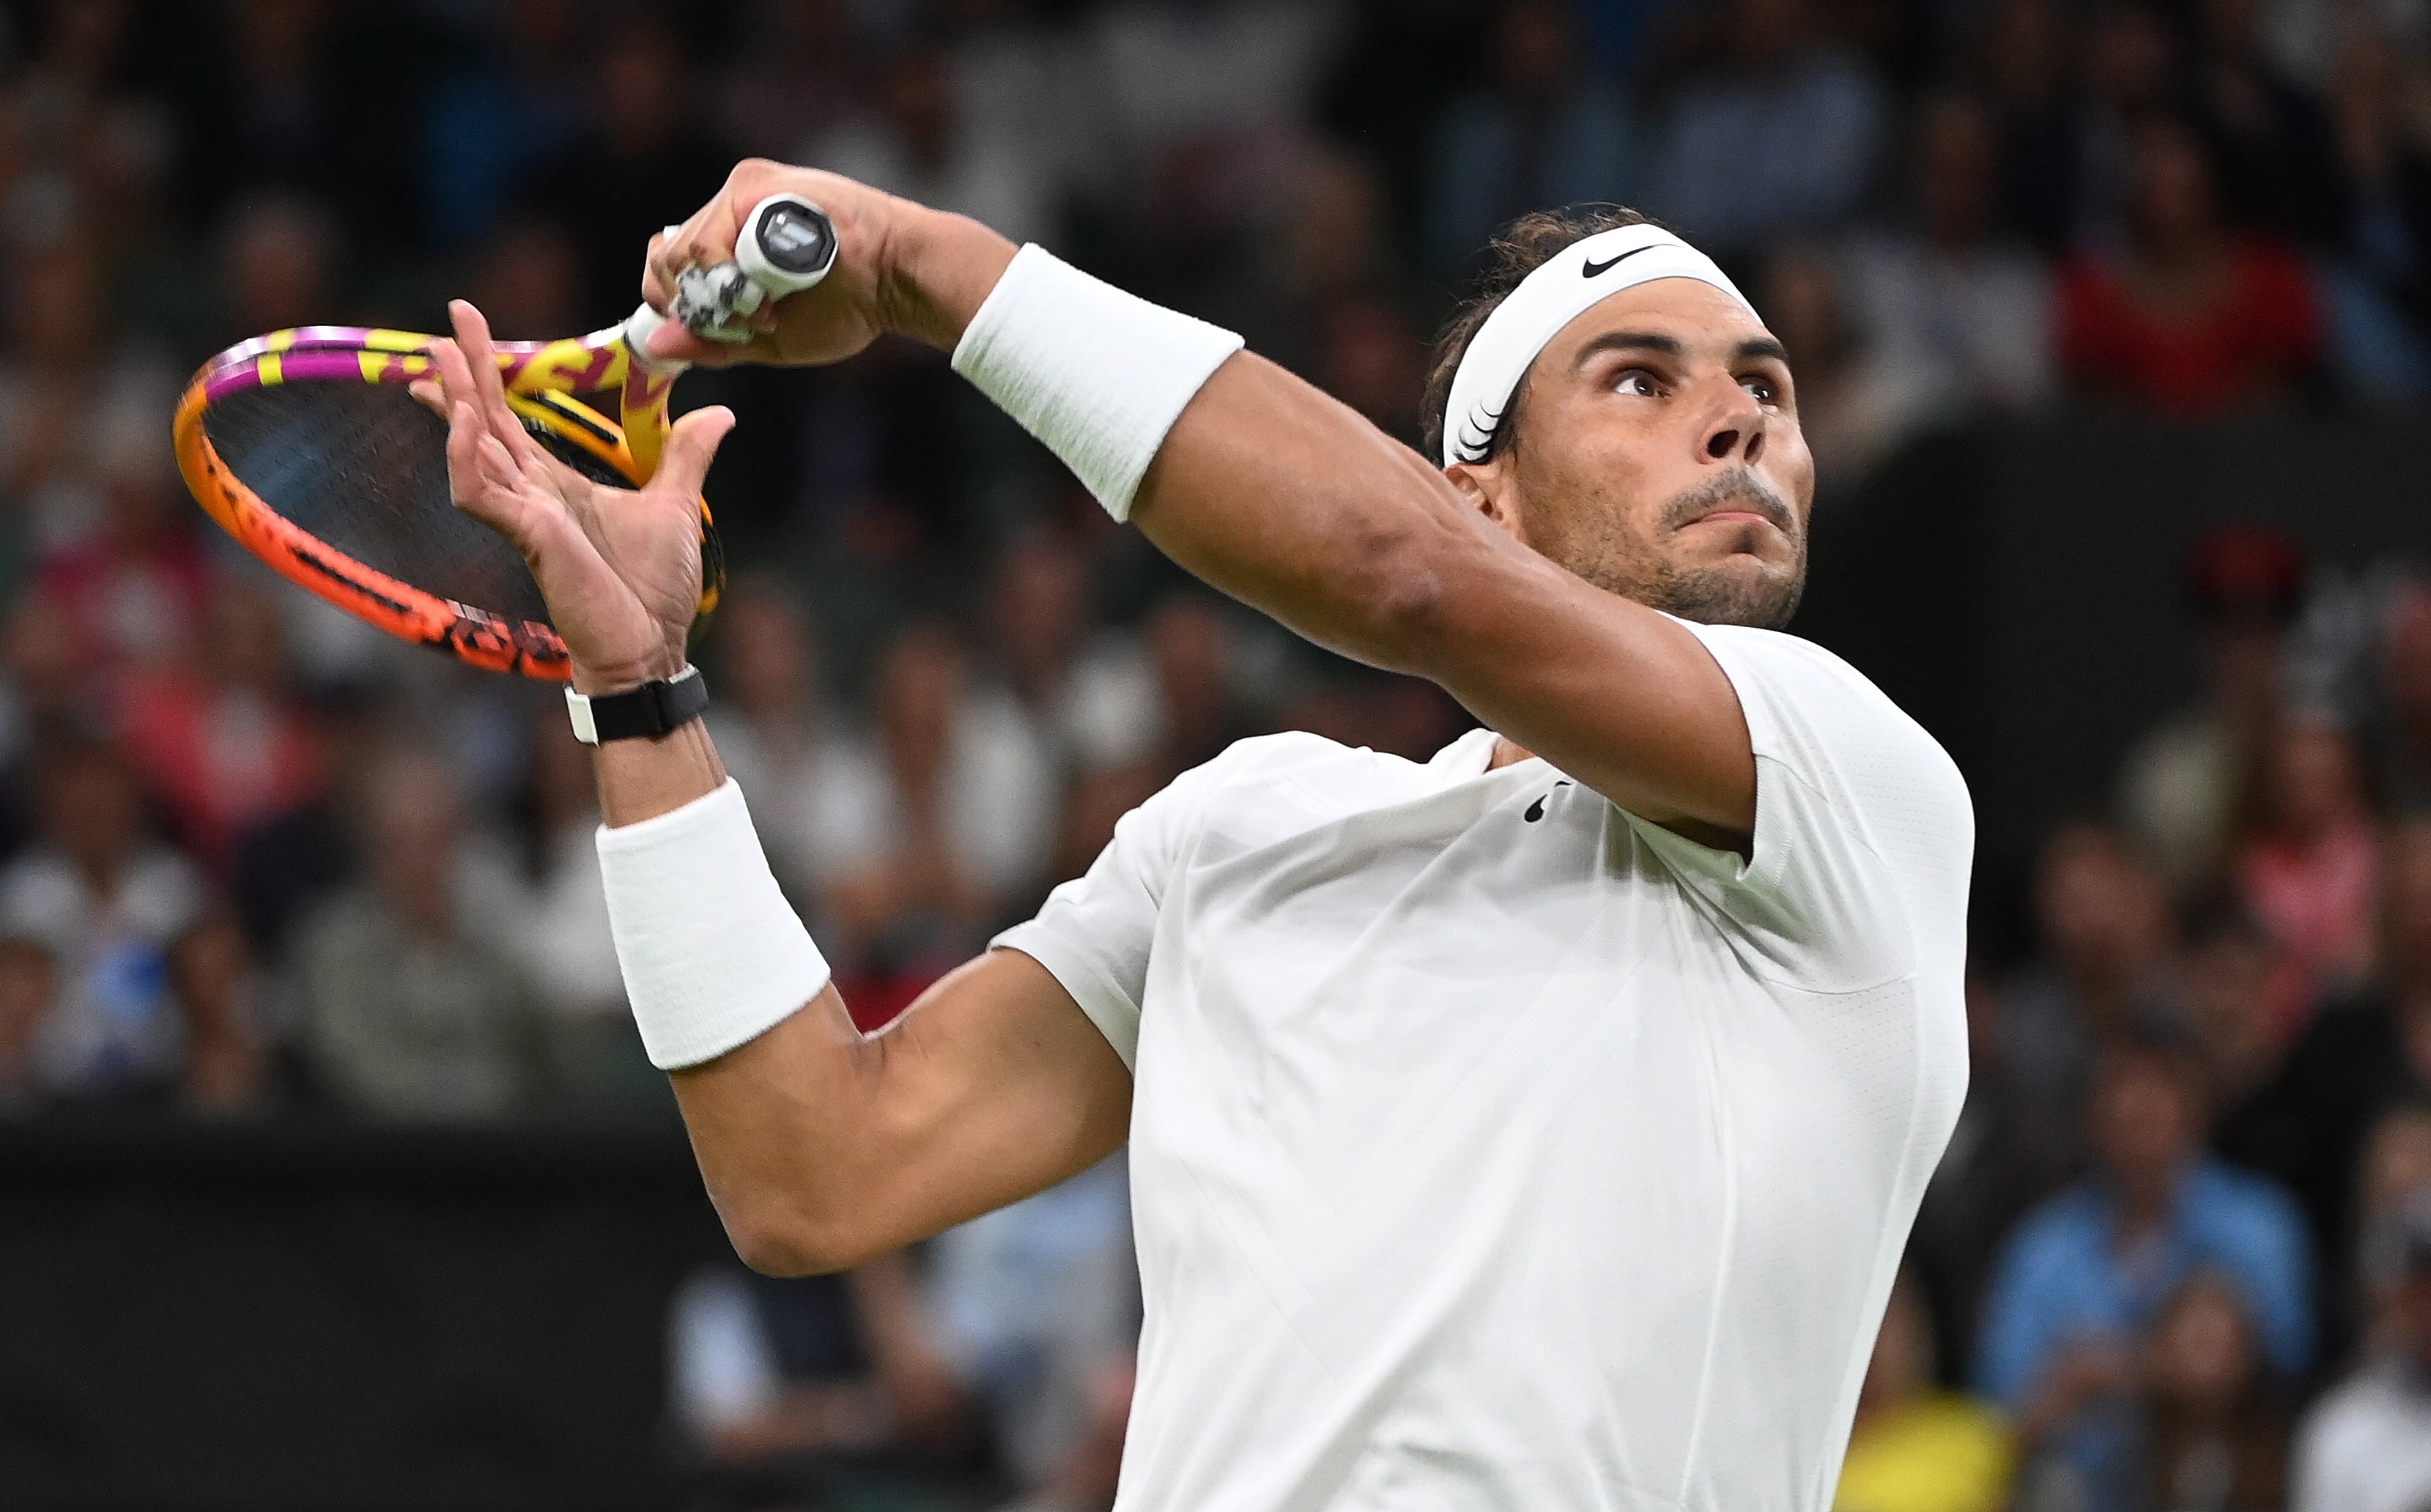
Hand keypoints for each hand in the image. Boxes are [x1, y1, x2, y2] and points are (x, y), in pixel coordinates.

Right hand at [417, 299, 732, 693]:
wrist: (651, 647)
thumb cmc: (654, 590)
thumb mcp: (676, 505)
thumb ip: (686, 456)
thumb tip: (718, 412)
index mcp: (557, 486)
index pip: (510, 421)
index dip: (487, 377)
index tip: (465, 333)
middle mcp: (531, 496)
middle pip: (483, 424)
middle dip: (460, 376)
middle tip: (440, 328)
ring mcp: (524, 517)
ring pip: (473, 452)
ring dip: (455, 408)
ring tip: (437, 367)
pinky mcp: (528, 539)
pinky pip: (481, 495)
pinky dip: (469, 461)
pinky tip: (466, 427)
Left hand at [641, 158, 1016, 367]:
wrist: (897, 276)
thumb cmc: (850, 306)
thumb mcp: (770, 338)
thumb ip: (715, 341)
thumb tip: (658, 346)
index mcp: (732, 236)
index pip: (669, 262)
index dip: (675, 301)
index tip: (709, 327)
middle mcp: (729, 208)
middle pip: (666, 256)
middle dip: (694, 304)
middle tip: (746, 324)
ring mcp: (739, 193)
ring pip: (682, 250)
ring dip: (717, 296)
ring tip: (765, 312)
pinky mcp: (751, 185)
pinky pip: (707, 240)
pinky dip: (728, 279)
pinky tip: (766, 298)